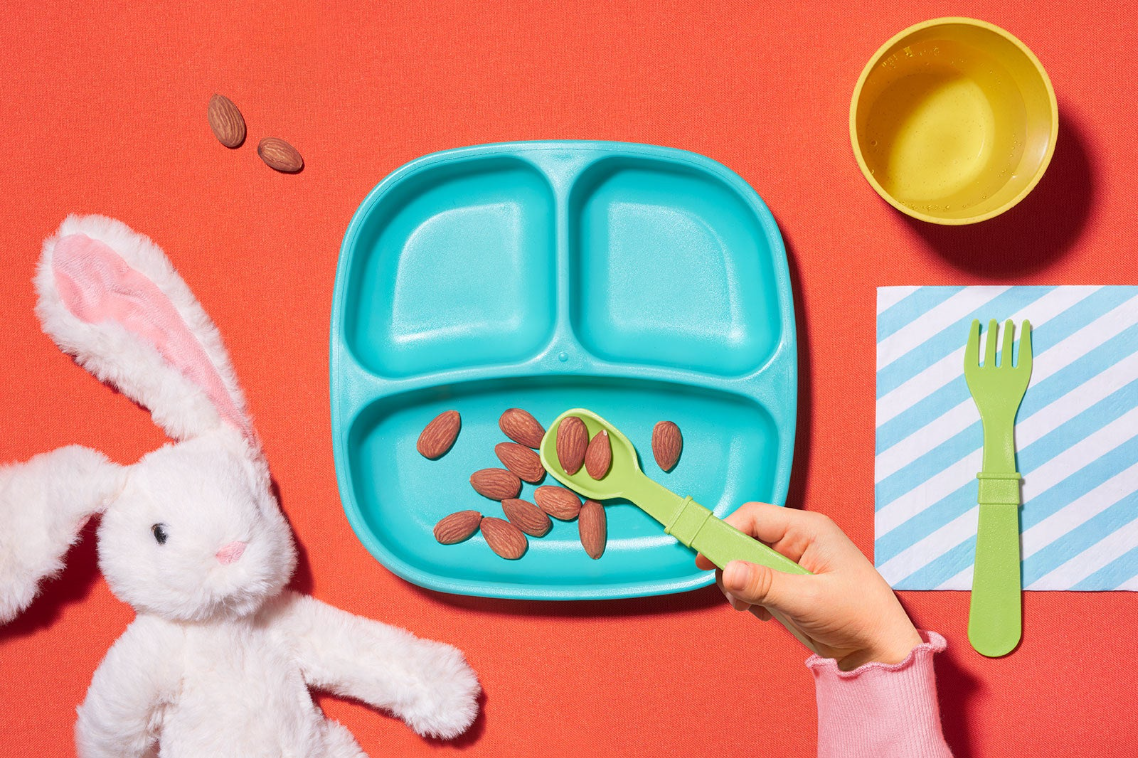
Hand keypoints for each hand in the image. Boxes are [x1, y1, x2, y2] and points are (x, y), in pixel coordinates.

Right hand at [695, 502, 921, 669]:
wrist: (877, 647)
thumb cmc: (858, 616)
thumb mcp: (808, 600)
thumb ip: (765, 584)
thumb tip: (727, 571)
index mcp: (808, 530)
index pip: (753, 517)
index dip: (725, 533)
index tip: (705, 558)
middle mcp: (798, 540)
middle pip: (745, 538)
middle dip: (732, 565)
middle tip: (734, 594)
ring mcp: (792, 561)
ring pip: (745, 561)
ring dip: (740, 584)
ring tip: (752, 608)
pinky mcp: (788, 581)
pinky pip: (755, 579)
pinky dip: (750, 595)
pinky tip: (764, 613)